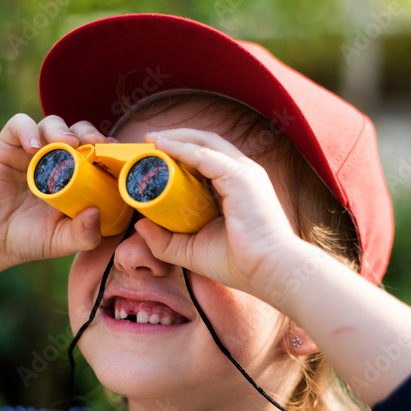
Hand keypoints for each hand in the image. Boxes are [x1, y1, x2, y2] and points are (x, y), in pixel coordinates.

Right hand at [0, 114, 112, 266]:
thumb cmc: (30, 239)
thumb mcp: (62, 242)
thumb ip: (82, 235)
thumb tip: (95, 213)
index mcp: (78, 177)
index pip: (99, 153)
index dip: (110, 150)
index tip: (119, 157)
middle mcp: (58, 159)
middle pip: (79, 132)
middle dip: (90, 133)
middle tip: (96, 144)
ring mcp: (33, 150)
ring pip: (53, 124)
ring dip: (62, 129)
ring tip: (66, 143)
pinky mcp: (8, 145)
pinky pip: (19, 125)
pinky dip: (28, 130)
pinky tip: (33, 147)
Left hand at [132, 129, 304, 299]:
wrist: (270, 272)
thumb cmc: (240, 264)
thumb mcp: (192, 251)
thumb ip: (165, 241)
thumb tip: (139, 225)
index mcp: (236, 187)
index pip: (206, 160)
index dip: (180, 153)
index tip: (153, 155)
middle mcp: (242, 174)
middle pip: (205, 144)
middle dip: (175, 138)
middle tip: (147, 141)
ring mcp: (244, 172)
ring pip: (204, 143)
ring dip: (175, 138)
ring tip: (151, 140)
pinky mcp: (240, 177)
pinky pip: (204, 155)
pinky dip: (182, 148)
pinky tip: (162, 147)